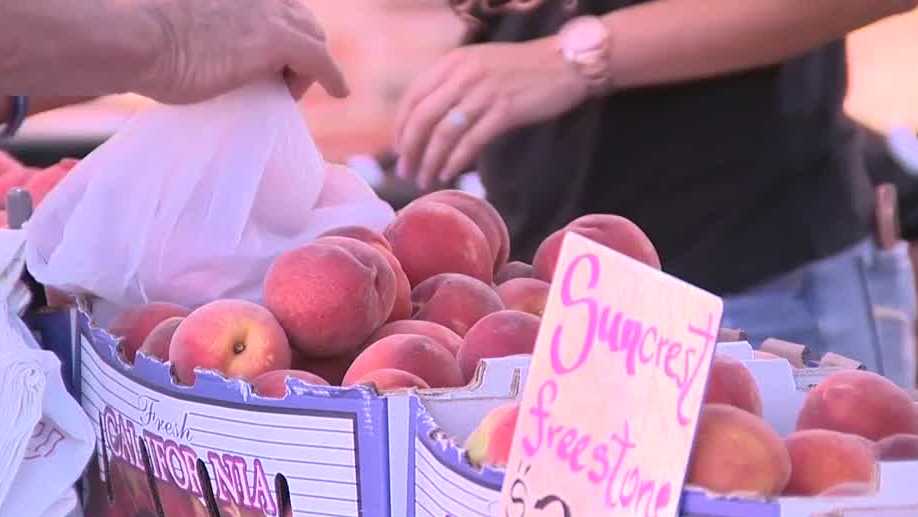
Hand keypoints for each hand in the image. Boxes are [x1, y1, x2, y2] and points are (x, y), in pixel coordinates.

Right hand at [139, 0, 348, 103]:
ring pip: (312, 39)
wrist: (138, 40)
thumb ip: (204, 32)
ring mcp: (269, 11)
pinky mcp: (278, 39)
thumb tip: (206, 52)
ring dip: (307, 66)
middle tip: (279, 81)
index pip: (276, 6)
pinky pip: (320, 60)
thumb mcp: (179, 26)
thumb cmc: (143, 42)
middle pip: (301, 18)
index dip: (281, 31)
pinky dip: (333, 76)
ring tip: (290, 92)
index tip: (272, 59)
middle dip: (298, 47)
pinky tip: (339, 92)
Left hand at [394, 38, 588, 189]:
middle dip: (410, 149)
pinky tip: (448, 173)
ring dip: (430, 160)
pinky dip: (455, 160)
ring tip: (424, 179)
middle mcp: (464, 74)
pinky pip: (471, 141)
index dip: (401, 126)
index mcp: (453, 62)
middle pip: (423, 117)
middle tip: (405, 171)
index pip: (413, 96)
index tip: (399, 150)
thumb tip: (426, 121)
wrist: (565, 64)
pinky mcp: (505, 110)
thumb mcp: (479, 65)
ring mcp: (485, 92)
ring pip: (444, 132)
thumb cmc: (521, 70)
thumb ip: (452, 85)